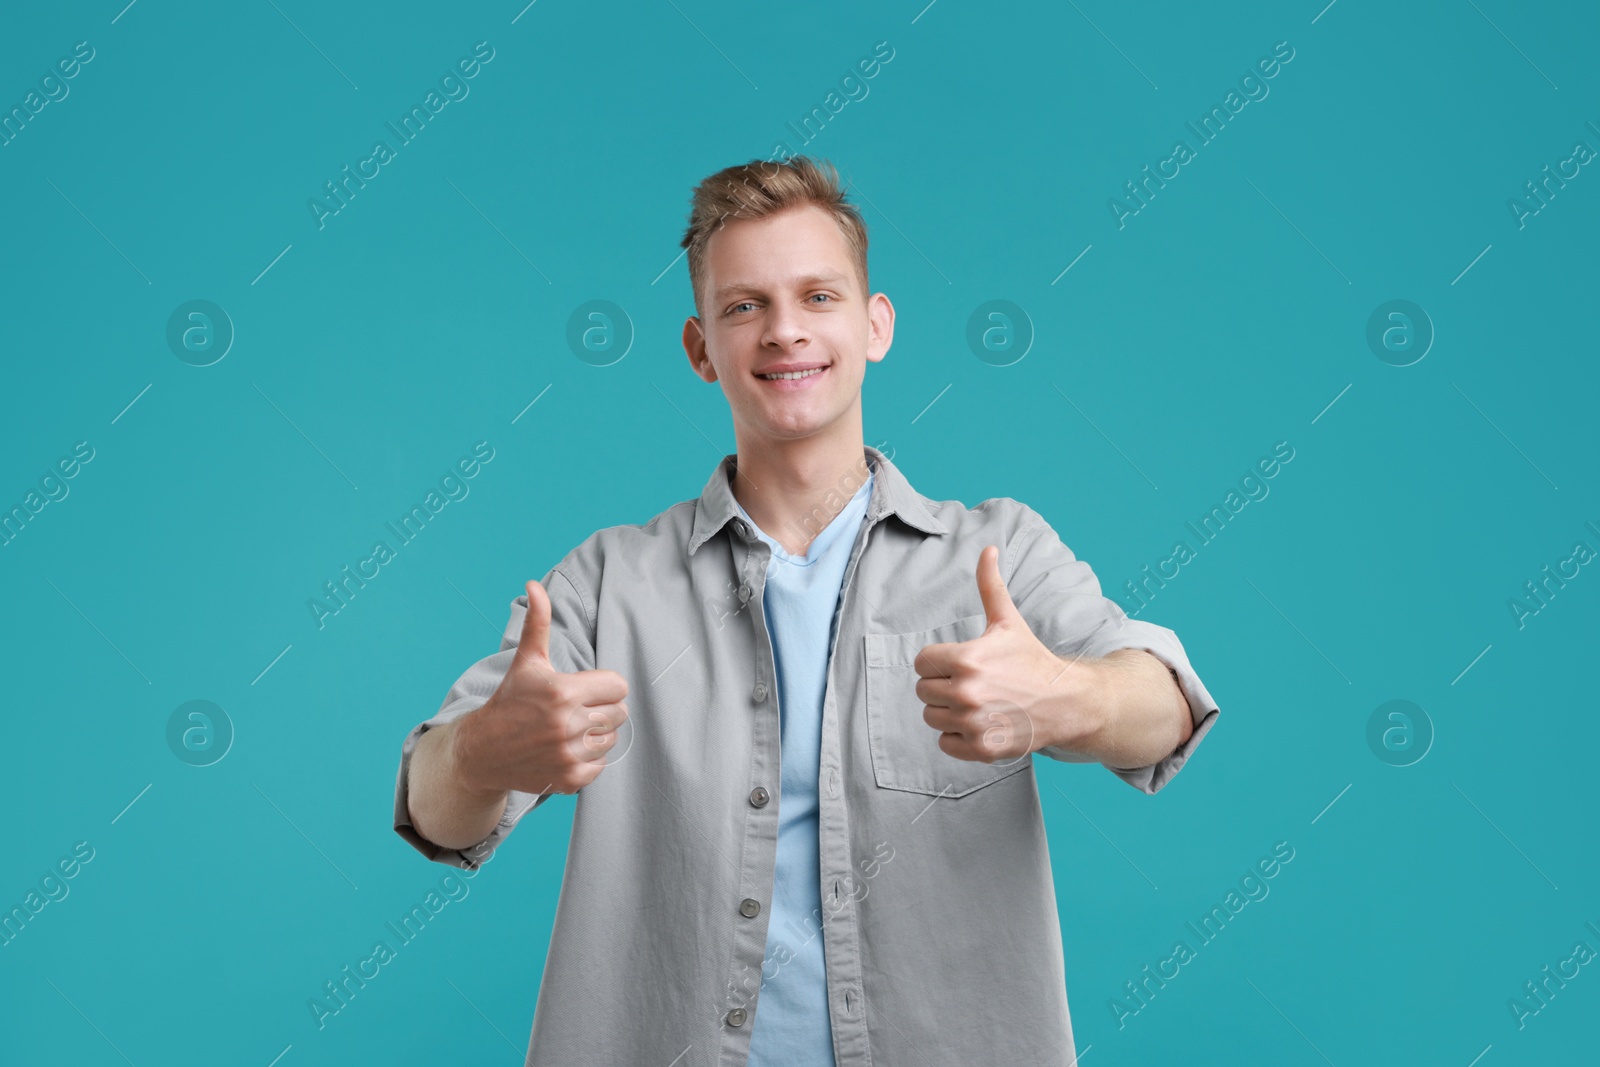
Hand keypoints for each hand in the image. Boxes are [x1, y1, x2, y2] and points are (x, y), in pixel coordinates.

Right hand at [452, 579, 629, 796]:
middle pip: (620, 713)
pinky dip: (589, 759)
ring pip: (612, 739)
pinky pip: (601, 765)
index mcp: (563, 692)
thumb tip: (534, 585)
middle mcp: (568, 725)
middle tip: (577, 708)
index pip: (619, 686)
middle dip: (602, 708)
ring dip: (597, 734)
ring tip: (571, 728)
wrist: (482, 752)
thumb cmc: (510, 700)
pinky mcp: (569, 779)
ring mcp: (569, 755)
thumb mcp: (526, 661)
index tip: (585, 688)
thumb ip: (537, 622)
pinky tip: (566, 749)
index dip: (605, 685)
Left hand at [913, 546, 1100, 762]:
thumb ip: (990, 586)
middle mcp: (966, 692)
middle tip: (972, 684)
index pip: (921, 663)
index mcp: (967, 659)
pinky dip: (958, 737)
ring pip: (932, 717)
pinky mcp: (980, 748)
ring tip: (978, 703)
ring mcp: (973, 722)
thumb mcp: (1008, 622)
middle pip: (924, 691)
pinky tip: (981, 723)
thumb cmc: (1031, 660)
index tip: (962, 664)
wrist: (1065, 702)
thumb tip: (988, 549)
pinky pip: (944, 743)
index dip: (939, 662)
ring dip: (949, 712)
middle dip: (943, 686)